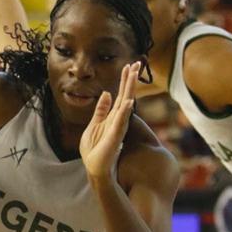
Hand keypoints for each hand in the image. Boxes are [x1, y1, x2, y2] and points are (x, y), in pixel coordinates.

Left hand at [80, 62, 136, 179]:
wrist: (95, 168)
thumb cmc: (95, 150)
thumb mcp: (94, 125)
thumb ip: (101, 110)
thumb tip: (106, 93)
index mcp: (113, 116)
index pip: (121, 94)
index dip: (125, 80)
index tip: (129, 65)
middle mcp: (119, 119)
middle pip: (127, 95)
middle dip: (131, 79)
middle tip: (138, 62)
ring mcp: (118, 126)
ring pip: (126, 104)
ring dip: (130, 89)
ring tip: (134, 75)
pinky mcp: (115, 136)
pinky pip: (121, 121)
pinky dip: (125, 112)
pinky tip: (129, 102)